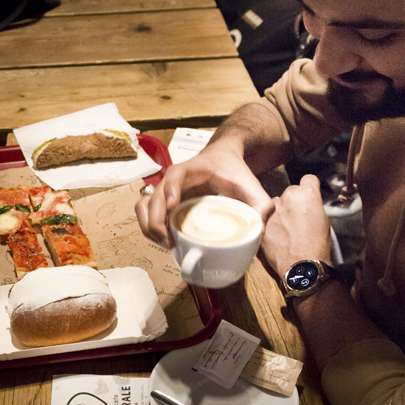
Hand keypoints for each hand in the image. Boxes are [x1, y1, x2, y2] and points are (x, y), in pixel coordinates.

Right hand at [136, 143, 272, 248]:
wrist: (223, 160)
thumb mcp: (252, 186)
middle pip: (152, 197)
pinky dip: (148, 227)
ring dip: (148, 227)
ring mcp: (165, 191)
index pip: (175, 175)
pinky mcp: (163, 202)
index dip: (170, 189)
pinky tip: (164, 241)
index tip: (173, 205)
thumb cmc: (234, 171)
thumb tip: (259, 231)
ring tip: (166, 244)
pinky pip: (146, 213)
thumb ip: (261, 205)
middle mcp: (173, 179)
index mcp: (192, 169)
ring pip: (143, 206)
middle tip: (169, 242)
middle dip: (155, 221)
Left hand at [260, 174, 332, 275]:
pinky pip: (266, 217)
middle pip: (291, 191)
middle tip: (298, 216)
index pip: (309, 179)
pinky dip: (271, 223)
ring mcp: (273, 208)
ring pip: (276, 204)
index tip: (309, 195)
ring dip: (280, 211)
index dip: (310, 187)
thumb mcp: (323, 220)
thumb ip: (313, 206)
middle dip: (293, 201)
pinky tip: (277, 236)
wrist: (302, 265)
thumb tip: (307, 206)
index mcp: (307, 193)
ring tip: (286, 229)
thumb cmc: (318, 245)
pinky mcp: (262, 220)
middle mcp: (288, 196)